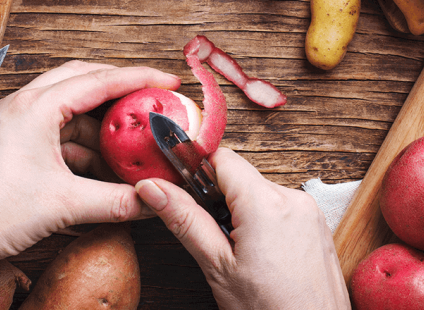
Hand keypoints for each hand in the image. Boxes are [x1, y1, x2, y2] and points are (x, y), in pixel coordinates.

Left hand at [0, 61, 180, 260]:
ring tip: (123, 149)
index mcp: (34, 108)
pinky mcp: (9, 143)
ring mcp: (12, 124)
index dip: (138, 79)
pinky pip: (52, 133)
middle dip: (118, 91)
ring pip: (66, 110)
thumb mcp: (66, 204)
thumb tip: (152, 201)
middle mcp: (21, 106)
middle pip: (81, 81)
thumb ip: (117, 201)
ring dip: (97, 127)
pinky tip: (94, 169)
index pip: (98, 81)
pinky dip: (77, 146)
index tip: (165, 82)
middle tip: (147, 101)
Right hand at [135, 147, 350, 308]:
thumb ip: (184, 219)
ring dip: (241, 210)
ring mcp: (310, 212)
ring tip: (237, 251)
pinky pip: (279, 207)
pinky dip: (262, 220)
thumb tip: (153, 188)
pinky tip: (258, 253)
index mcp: (266, 204)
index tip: (180, 187)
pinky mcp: (317, 225)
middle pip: (240, 176)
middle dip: (218, 197)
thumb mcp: (217, 266)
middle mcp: (294, 198)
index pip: (221, 158)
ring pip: (259, 192)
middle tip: (210, 234)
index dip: (195, 170)